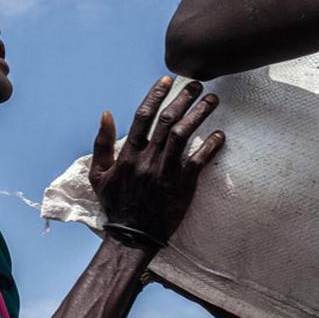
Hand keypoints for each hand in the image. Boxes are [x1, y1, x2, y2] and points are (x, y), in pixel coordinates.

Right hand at [89, 77, 223, 250]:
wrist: (132, 237)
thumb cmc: (115, 203)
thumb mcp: (97, 174)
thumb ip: (101, 142)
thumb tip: (106, 113)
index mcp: (128, 154)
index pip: (143, 116)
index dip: (155, 95)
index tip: (167, 80)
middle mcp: (147, 159)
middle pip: (168, 120)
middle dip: (183, 98)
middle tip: (197, 84)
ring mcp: (165, 172)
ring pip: (184, 135)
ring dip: (200, 114)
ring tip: (212, 100)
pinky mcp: (182, 186)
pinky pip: (199, 161)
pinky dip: (210, 146)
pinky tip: (220, 135)